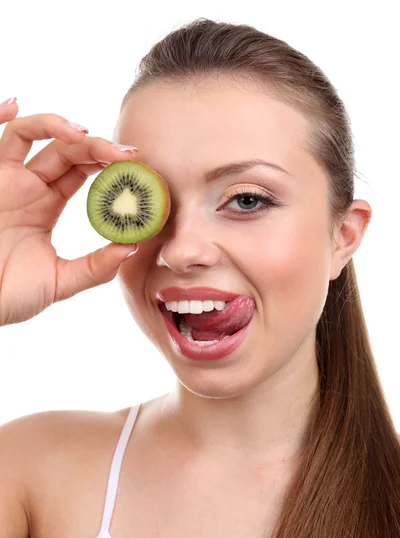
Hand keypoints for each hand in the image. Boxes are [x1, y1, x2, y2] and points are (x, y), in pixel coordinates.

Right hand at [0, 100, 138, 325]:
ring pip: (31, 134)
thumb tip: (131, 248)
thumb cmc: (10, 295)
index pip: (82, 171)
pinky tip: (14, 104)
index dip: (109, 165)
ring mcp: (5, 179)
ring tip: (85, 135)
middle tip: (128, 155)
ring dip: (59, 126)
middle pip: (65, 150)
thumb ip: (94, 268)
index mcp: (47, 205)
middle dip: (97, 146)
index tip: (138, 168)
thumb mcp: (60, 282)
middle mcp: (28, 186)